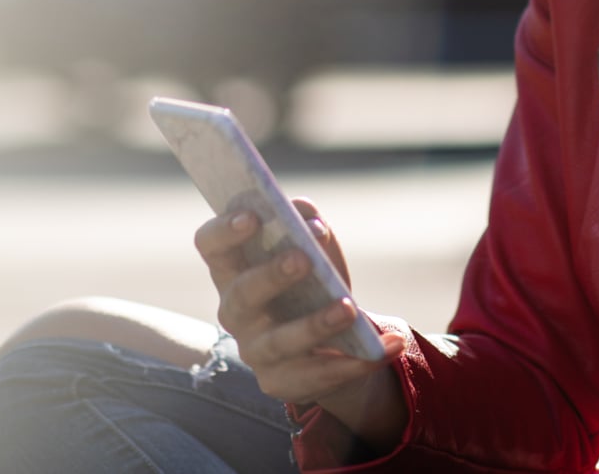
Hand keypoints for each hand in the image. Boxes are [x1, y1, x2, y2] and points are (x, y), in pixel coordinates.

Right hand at [194, 197, 407, 443]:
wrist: (331, 340)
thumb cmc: (313, 280)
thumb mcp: (312, 247)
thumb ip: (307, 224)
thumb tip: (312, 224)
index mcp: (233, 269)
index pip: (211, 246)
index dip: (225, 230)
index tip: (252, 215)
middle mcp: (235, 311)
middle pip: (242, 294)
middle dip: (271, 276)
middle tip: (303, 258)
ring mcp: (254, 351)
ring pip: (280, 341)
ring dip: (315, 324)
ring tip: (349, 309)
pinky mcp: (281, 382)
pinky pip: (317, 375)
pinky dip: (355, 362)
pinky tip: (387, 345)